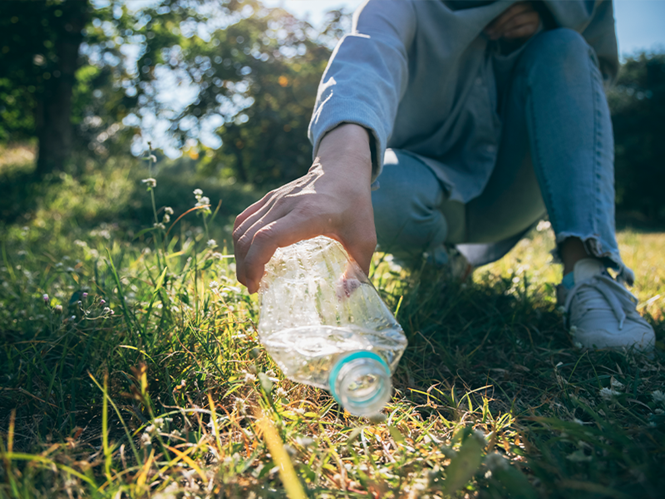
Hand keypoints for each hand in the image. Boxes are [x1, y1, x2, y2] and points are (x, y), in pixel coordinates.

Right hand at [232, 124, 376, 293]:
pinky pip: (244, 219)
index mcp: (307, 214)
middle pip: (248, 236)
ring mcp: (275, 199)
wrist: (343, 168)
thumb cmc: (355, 206)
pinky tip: (247, 257)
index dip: (254, 263)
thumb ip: (358, 272)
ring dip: (239, 255)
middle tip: (252, 288)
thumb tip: (343, 298)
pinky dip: (240, 240)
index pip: (267, 237)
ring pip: (242, 228)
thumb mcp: (365, 240)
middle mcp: (286, 204)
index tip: (257, 285)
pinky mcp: (269, 198)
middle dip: (244, 267)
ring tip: (249, 277)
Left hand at [485, 2, 540, 40]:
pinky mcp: (534, 27)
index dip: (495, 12)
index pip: (506, 4)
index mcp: (519, 1)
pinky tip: (505, 36)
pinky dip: (512, 33)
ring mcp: (533, 15)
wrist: (527, 35)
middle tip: (489, 32)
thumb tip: (485, 25)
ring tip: (494, 36)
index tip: (485, 22)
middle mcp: (527, 5)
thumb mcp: (504, 21)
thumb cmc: (513, 26)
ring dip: (503, 29)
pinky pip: (523, 30)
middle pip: (512, 11)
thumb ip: (496, 19)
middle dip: (498, 22)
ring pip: (516, 20)